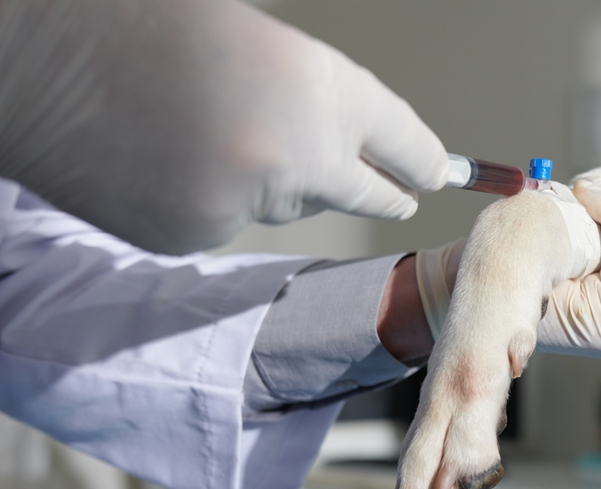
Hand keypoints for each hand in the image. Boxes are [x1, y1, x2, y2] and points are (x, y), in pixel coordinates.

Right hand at [0, 0, 447, 253]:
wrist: (30, 49)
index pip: (406, 143)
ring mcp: (241, 206)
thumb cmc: (142, 16)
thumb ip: (311, 92)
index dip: (428, 160)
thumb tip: (348, 136)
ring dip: (279, 180)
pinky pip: (229, 221)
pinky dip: (217, 197)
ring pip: (289, 205)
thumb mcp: (252, 32)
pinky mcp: (192, 236)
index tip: (440, 174)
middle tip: (401, 193)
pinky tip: (172, 155)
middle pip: (368, 194)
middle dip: (386, 192)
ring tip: (220, 127)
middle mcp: (294, 158)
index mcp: (318, 88)